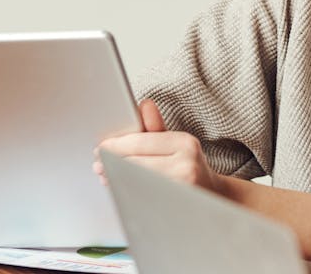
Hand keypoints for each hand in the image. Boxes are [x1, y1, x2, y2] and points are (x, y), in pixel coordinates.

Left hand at [93, 99, 221, 193]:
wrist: (213, 194)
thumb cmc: (188, 165)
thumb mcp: (176, 142)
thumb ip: (155, 126)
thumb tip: (144, 104)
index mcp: (184, 143)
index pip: (140, 142)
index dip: (116, 146)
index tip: (100, 148)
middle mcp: (186, 164)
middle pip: (136, 163)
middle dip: (112, 164)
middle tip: (98, 166)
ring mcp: (182, 188)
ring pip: (137, 182)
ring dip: (117, 179)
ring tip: (106, 176)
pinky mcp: (176, 205)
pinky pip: (143, 197)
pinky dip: (128, 192)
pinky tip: (120, 189)